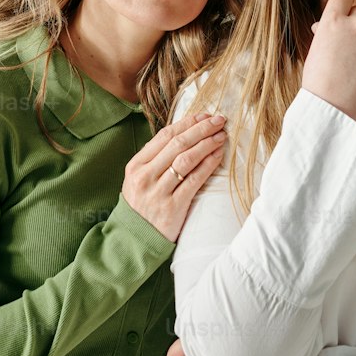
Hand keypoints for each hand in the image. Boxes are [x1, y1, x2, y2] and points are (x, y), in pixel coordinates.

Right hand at [121, 113, 227, 241]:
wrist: (133, 240)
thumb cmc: (141, 205)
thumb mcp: (139, 179)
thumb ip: (155, 159)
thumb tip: (184, 133)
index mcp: (135, 165)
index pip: (164, 136)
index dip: (186, 123)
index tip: (204, 115)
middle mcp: (145, 176)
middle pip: (177, 144)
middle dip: (201, 129)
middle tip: (219, 120)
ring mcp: (158, 192)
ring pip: (186, 159)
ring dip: (207, 144)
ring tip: (221, 136)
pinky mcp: (172, 207)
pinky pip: (193, 181)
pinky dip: (207, 165)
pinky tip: (217, 156)